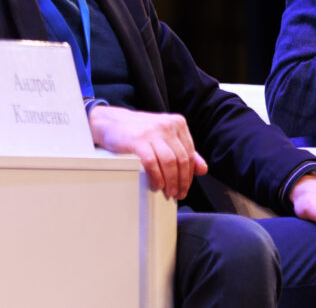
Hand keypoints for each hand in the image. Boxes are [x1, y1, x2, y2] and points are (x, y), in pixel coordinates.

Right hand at [88, 105, 207, 199]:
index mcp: (178, 123)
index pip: (190, 153)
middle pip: (181, 159)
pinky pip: (152, 163)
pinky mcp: (138, 140)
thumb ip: (183, 150)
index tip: (186, 186)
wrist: (113, 122)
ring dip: (171, 181)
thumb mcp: (165, 137)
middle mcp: (167, 125)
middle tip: (178, 193)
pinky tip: (157, 184)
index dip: (190, 174)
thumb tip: (203, 169)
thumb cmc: (140, 131)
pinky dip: (156, 177)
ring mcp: (152, 132)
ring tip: (169, 192)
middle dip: (182, 181)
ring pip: (170, 162)